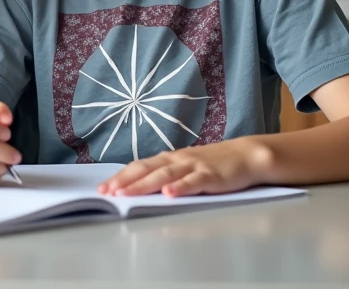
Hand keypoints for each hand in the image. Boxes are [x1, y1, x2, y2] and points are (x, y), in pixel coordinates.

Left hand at [97, 139, 271, 197]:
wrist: (246, 155)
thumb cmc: (213, 164)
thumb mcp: (186, 167)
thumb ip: (166, 175)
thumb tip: (140, 187)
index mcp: (169, 159)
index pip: (139, 166)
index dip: (120, 176)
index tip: (102, 188)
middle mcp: (177, 160)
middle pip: (146, 169)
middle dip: (124, 181)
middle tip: (106, 192)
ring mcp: (193, 166)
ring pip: (164, 175)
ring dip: (143, 185)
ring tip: (126, 194)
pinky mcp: (211, 176)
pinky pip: (193, 182)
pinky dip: (180, 188)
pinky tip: (169, 194)